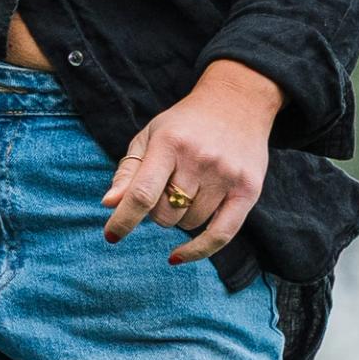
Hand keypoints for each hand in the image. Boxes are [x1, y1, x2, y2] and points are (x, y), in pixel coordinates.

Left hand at [103, 59, 281, 264]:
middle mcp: (199, 159)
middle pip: (166, 214)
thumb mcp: (150, 136)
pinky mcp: (249, 190)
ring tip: (186, 193)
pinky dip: (198, 250)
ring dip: (180, 219)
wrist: (237, 102)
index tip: (111, 236)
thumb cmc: (184, 124)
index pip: (142, 192)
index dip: (124, 219)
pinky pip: (221, 235)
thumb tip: (109, 204)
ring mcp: (226, 175)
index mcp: (169, 144)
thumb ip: (129, 171)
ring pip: (189, 223)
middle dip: (157, 212)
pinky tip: (177, 257)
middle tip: (163, 193)